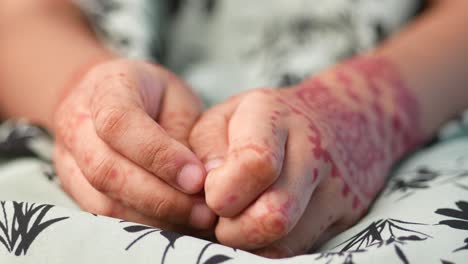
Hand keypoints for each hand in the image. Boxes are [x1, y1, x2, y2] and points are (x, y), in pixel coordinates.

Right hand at [53, 59, 215, 231]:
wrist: (110, 97)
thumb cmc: (153, 96)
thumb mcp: (177, 98)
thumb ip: (185, 134)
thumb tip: (203, 182)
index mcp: (105, 88)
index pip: (119, 123)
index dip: (159, 155)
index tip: (197, 178)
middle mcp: (75, 124)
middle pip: (106, 170)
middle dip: (161, 198)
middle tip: (203, 211)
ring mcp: (68, 159)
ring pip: (102, 202)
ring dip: (154, 218)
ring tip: (194, 219)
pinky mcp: (74, 188)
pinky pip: (104, 216)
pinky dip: (142, 225)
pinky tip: (174, 223)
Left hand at [189, 56, 422, 256]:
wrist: (342, 117)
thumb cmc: (269, 120)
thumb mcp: (227, 114)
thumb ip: (206, 146)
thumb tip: (203, 189)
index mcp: (274, 118)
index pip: (256, 163)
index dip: (224, 190)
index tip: (213, 191)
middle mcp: (312, 153)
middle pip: (274, 216)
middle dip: (232, 230)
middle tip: (223, 216)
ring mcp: (336, 188)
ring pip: (286, 244)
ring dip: (250, 243)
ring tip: (241, 219)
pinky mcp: (347, 215)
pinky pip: (299, 250)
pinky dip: (270, 247)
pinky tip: (261, 227)